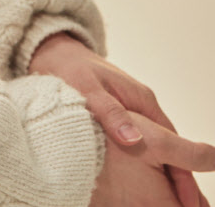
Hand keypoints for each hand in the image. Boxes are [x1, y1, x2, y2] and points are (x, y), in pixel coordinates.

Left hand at [29, 32, 213, 206]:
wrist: (54, 52)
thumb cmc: (70, 68)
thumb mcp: (88, 88)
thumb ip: (110, 112)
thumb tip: (134, 139)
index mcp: (141, 99)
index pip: (171, 140)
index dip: (182, 170)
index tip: (188, 200)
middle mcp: (140, 106)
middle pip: (166, 147)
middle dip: (176, 177)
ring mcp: (129, 111)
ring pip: (151, 147)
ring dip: (159, 173)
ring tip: (165, 203)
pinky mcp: (116, 117)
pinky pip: (135, 143)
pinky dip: (141, 163)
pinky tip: (138, 183)